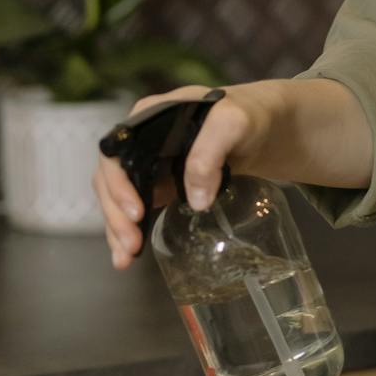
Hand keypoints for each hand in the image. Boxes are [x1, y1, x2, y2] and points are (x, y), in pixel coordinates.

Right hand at [91, 83, 277, 269]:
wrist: (264, 128)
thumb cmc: (246, 116)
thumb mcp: (232, 123)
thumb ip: (209, 153)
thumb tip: (196, 201)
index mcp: (147, 118)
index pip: (116, 152)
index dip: (118, 183)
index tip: (135, 211)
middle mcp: (140, 140)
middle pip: (111, 179)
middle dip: (116, 214)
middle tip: (131, 243)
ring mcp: (149, 164)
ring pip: (119, 197)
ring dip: (118, 228)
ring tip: (125, 258)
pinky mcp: (161, 184)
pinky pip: (137, 207)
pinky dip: (131, 230)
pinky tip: (129, 255)